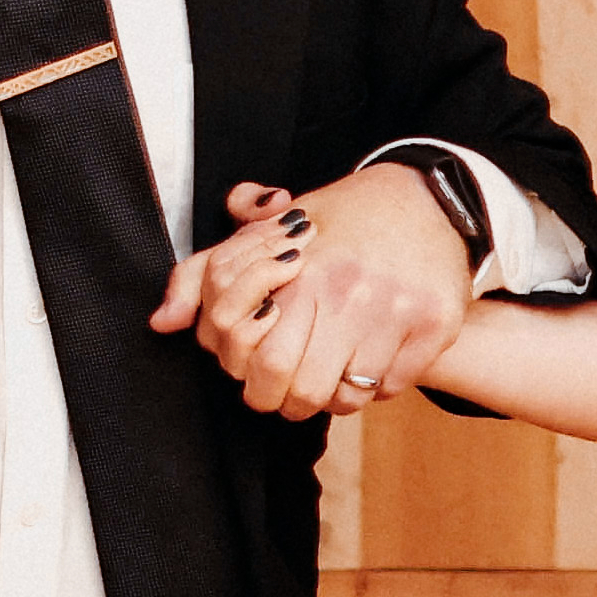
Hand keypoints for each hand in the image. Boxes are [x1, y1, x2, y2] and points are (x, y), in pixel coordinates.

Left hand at [159, 166, 479, 422]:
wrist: (428, 198)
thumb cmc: (338, 219)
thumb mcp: (266, 232)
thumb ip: (207, 274)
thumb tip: (162, 322)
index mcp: (298, 269)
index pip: (252, 355)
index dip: (246, 374)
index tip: (255, 367)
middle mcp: (346, 290)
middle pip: (296, 388)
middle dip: (283, 399)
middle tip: (286, 388)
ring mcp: (394, 311)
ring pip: (345, 397)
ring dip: (330, 396)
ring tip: (329, 372)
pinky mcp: (434, 326)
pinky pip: (390, 388)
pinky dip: (375, 386)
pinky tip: (370, 357)